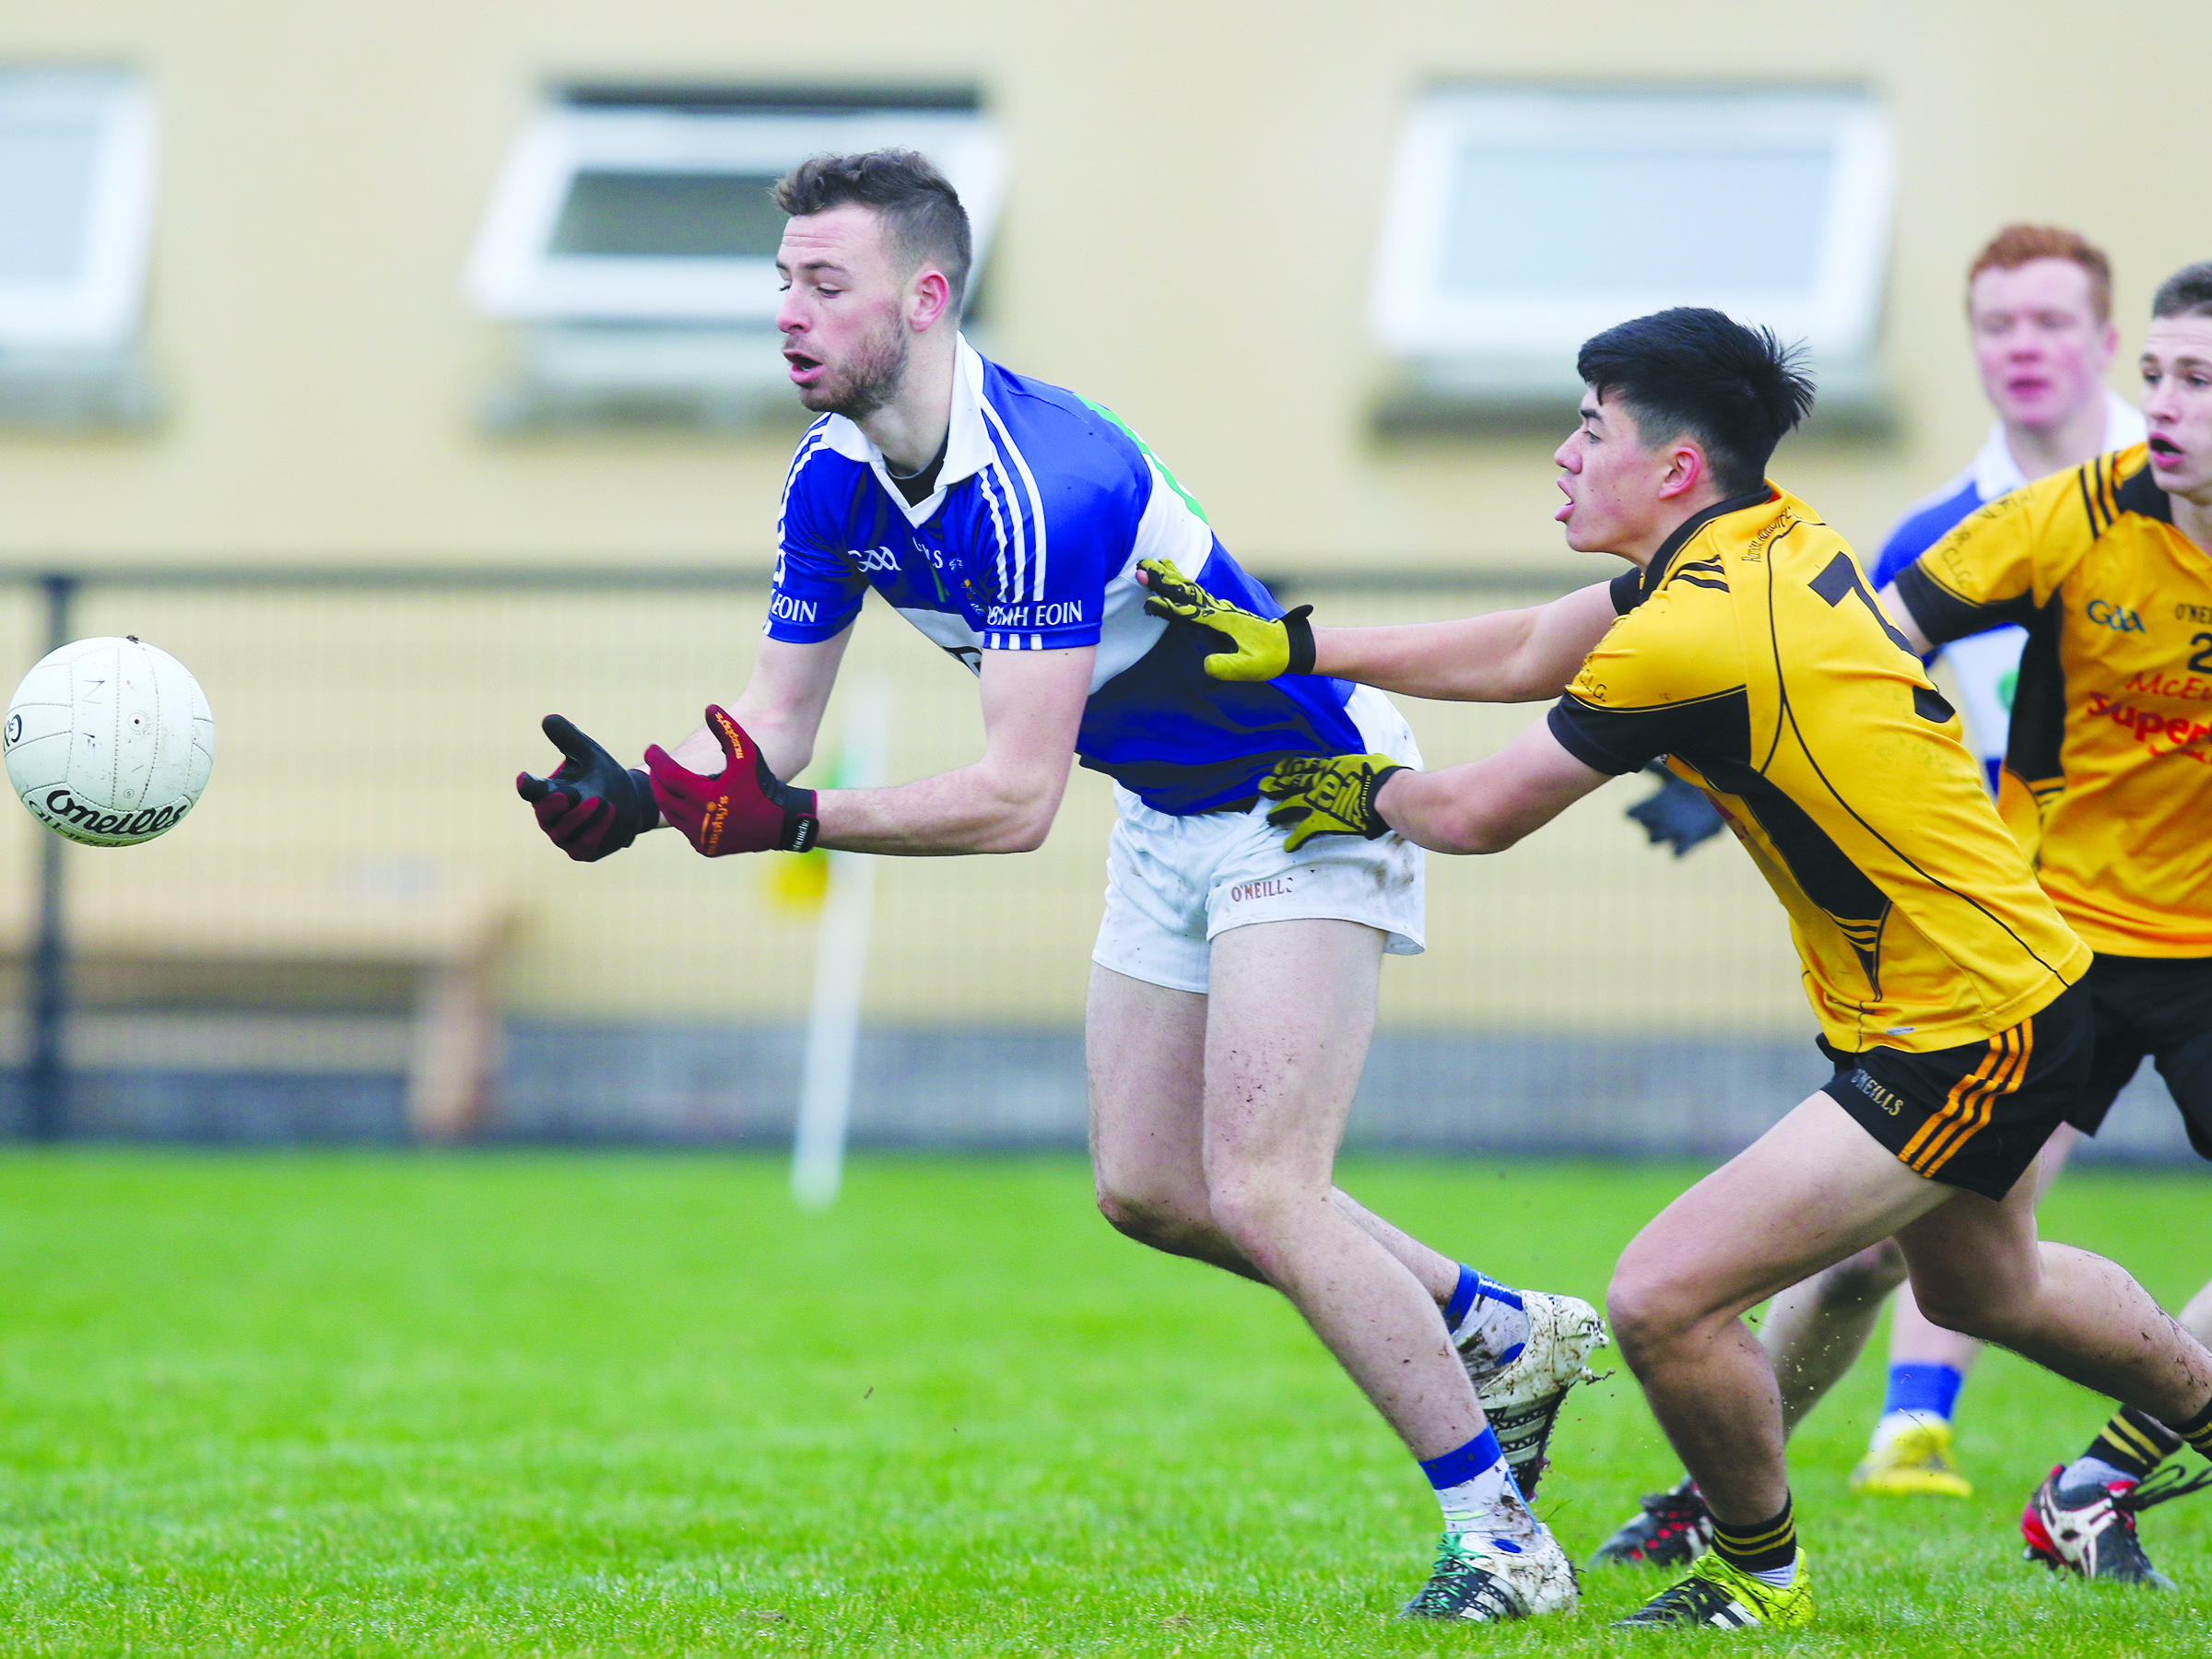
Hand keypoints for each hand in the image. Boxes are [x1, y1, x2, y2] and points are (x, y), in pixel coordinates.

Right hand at [516, 715, 658, 862]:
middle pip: (545, 815)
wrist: (631, 801)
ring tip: (603, 802)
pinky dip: (597, 832)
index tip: (524, 779)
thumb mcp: (589, 753)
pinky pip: (584, 846)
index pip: (531, 790)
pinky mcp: (582, 852)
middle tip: (569, 794)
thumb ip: (569, 738)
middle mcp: (550, 817)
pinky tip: (611, 814)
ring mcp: (564, 837)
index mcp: (546, 792)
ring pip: (565, 833)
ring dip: (582, 818)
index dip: (527, 786)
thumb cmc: (603, 775)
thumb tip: (548, 719)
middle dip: (555, 806)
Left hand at [644, 705, 818, 856]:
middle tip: (657, 765)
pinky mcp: (707, 848)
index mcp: (706, 797)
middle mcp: (700, 821)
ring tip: (669, 781)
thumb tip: (709, 707)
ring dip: (667, 797)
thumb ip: (728, 729)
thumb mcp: (748, 753)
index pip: (668, 775)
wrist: (782, 821)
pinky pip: (685, 829)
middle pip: (664, 797)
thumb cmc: (763, 783)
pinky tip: (688, 802)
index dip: (657, 760)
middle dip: (657, 779)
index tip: (651, 748)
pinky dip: (682, 815)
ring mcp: (702, 837)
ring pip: (672, 815)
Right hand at [1138, 557, 1314, 679]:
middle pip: (1185, 592)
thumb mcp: (1250, 668)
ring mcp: (1220, 608)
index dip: (1168, 607)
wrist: (1289, 645)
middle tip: (1141, 568)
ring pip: (1189, 588)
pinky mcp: (1221, 610)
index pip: (1189, 612)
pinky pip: (1196, 593)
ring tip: (1150, 565)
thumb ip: (1228, 667)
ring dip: (1169, 577)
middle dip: (1163, 580)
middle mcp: (1218, 610)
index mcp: (1221, 622)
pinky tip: (1175, 578)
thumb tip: (1206, 666)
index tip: (1148, 602)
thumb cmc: (1269, 658)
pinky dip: (1181, 583)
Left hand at [1257, 752, 1408, 852]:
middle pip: (1292, 783)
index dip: (1290, 767)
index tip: (1278, 768)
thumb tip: (1369, 765)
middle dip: (1276, 786)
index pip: (1305, 766)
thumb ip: (1362, 766)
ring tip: (1268, 817)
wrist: (1383, 793)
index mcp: (1331, 767)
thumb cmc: (1383, 775)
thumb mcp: (1371, 762)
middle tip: (1262, 787)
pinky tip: (1287, 847)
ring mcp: (1318, 801)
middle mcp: (1319, 783)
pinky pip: (1304, 831)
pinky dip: (1295, 840)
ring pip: (1291, 806)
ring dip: (1278, 812)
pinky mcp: (1321, 820)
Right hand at [1625, 764, 1725, 856]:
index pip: (1631, 813)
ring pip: (1653, 840)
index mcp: (1652, 804)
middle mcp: (1659, 820)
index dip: (1633, 811)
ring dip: (1659, 834)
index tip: (1644, 804)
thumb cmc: (1693, 784)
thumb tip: (1640, 757)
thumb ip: (1657, 768)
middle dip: (1648, 820)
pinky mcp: (1688, 842)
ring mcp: (1672, 833)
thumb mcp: (1674, 774)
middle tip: (1660, 811)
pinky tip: (1681, 844)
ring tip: (1670, 824)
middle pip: (1644, 826)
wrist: (1719, 796)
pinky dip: (1677, 851)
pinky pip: (1676, 853)